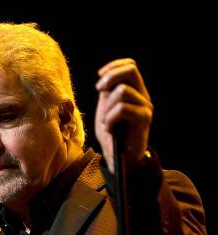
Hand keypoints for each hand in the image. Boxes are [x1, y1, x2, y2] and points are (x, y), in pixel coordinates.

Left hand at [94, 58, 152, 172]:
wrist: (120, 159)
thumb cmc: (112, 135)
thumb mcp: (106, 109)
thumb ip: (108, 93)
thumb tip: (105, 78)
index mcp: (135, 92)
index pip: (130, 65)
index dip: (113, 67)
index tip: (99, 77)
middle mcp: (143, 96)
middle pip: (131, 70)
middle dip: (111, 77)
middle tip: (99, 90)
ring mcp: (145, 106)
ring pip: (123, 91)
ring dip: (107, 107)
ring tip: (105, 121)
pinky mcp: (144, 118)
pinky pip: (122, 108)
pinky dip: (110, 118)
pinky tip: (109, 128)